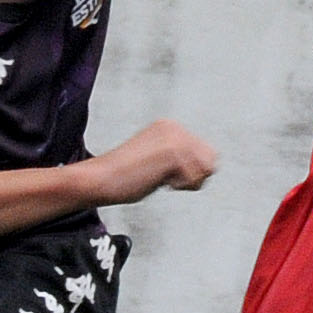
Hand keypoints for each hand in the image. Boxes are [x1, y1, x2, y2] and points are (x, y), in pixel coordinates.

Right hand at [91, 118, 218, 198]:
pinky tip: (160, 181)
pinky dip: (180, 186)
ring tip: (163, 179)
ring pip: (206, 168)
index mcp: (169, 127)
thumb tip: (207, 167)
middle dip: (194, 175)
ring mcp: (174, 138)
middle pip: (211, 159)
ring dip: (188, 181)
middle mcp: (174, 128)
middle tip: (167, 179)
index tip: (165, 174)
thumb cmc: (123, 176)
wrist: (101, 178)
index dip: (190, 171)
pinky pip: (195, 177)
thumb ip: (179, 159)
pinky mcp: (172, 152)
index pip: (205, 152)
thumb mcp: (156, 160)